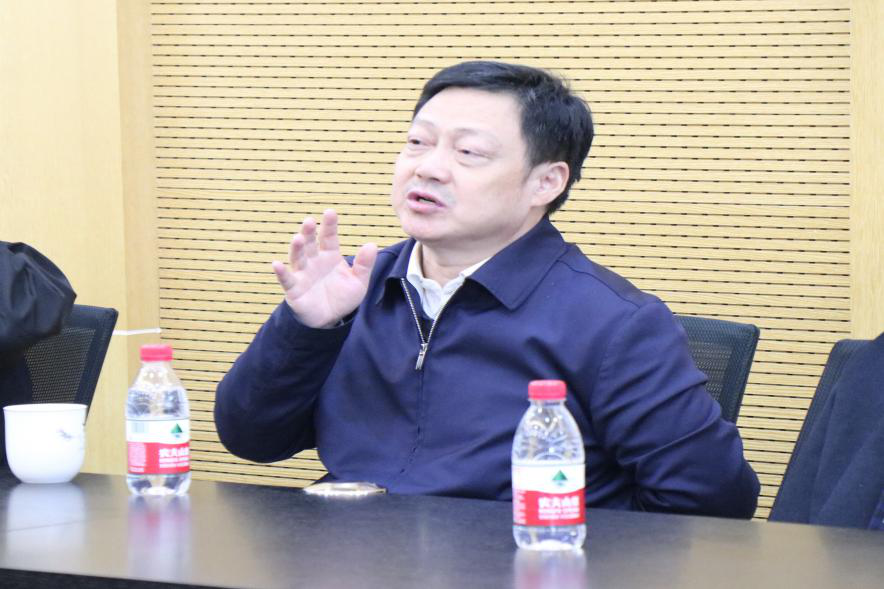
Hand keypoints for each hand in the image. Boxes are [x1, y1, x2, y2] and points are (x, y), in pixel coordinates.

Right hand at [271, 210, 376, 327]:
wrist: (331, 320)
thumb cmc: (342, 297)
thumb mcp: (358, 282)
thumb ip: (364, 265)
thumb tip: (372, 245)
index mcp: (330, 256)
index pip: (329, 237)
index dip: (329, 225)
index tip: (330, 212)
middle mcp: (314, 261)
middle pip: (310, 244)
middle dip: (309, 233)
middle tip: (310, 221)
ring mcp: (303, 274)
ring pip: (298, 258)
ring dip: (297, 248)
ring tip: (298, 238)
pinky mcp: (294, 289)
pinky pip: (287, 280)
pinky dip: (281, 272)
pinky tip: (277, 264)